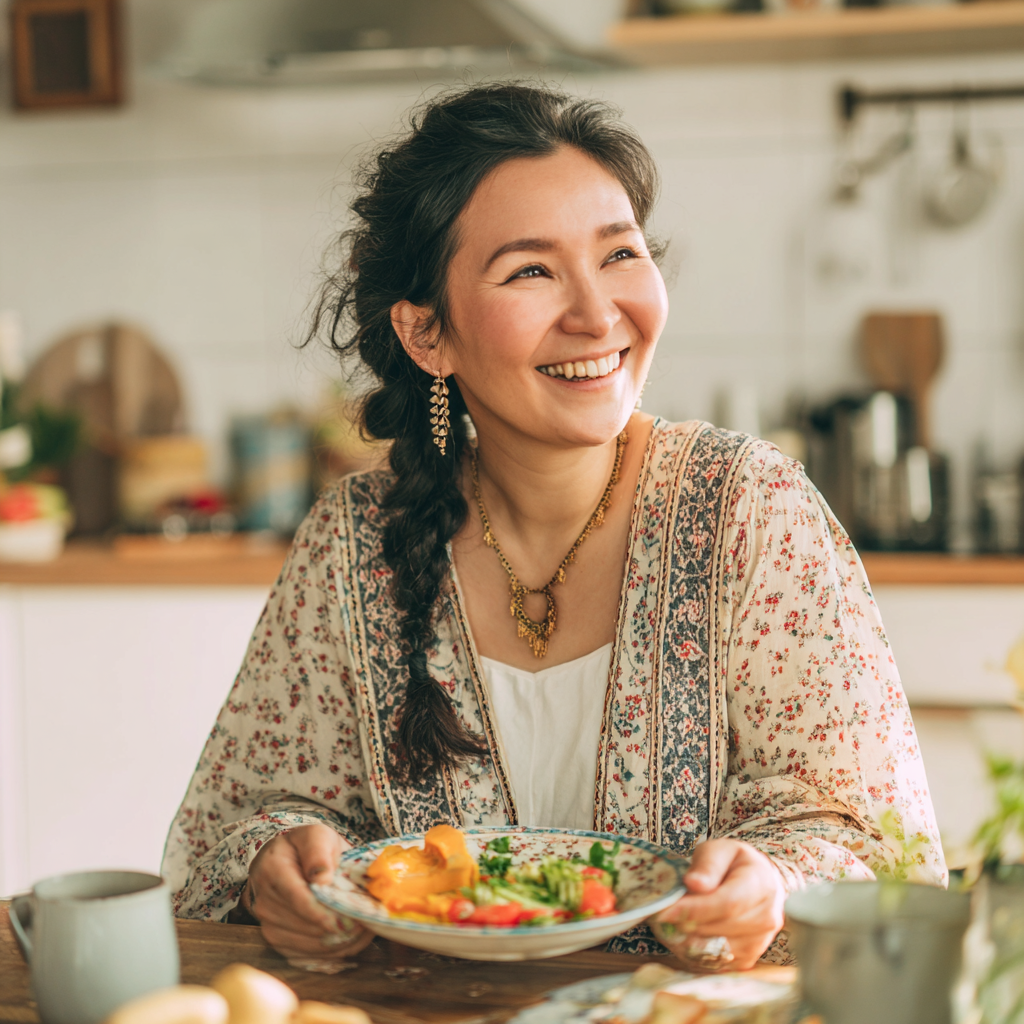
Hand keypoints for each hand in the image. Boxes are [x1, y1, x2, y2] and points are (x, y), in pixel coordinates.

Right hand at [245, 824, 371, 961]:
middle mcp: (264, 900)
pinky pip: (304, 955)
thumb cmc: (307, 847)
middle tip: (365, 924)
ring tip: (362, 932)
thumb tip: (322, 880)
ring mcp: (267, 923)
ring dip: (336, 943)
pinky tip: (348, 941)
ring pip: (305, 944)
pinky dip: (328, 953)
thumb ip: (319, 854)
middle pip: (303, 925)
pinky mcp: (276, 940)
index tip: (347, 920)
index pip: (297, 898)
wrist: (290, 860)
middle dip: (336, 929)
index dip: (323, 914)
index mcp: (272, 868)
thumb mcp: (317, 836)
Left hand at [652, 839, 785, 970]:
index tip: (665, 910)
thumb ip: (707, 865)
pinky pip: (715, 962)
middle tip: (659, 914)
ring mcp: (759, 943)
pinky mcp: (747, 959)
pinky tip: (682, 934)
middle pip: (719, 928)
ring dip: (686, 939)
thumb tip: (694, 884)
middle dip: (684, 922)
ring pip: (715, 949)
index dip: (694, 909)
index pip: (728, 903)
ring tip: (669, 922)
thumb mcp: (719, 850)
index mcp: (761, 884)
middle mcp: (766, 917)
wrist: (758, 882)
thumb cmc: (734, 863)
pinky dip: (693, 951)